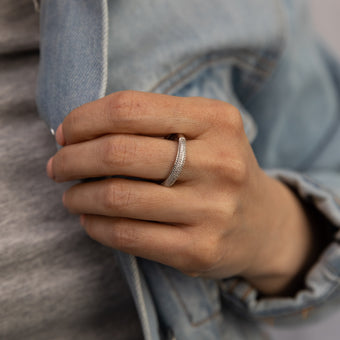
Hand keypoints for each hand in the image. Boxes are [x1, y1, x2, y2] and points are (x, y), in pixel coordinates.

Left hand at [47, 91, 317, 294]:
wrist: (262, 223)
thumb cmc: (220, 170)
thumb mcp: (203, 131)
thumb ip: (151, 123)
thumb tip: (79, 131)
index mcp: (218, 120)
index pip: (130, 109)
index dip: (84, 119)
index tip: (65, 133)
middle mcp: (220, 163)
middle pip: (119, 153)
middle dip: (72, 159)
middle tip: (57, 166)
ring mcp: (212, 210)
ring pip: (118, 198)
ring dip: (78, 196)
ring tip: (71, 195)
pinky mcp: (200, 251)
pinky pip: (128, 236)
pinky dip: (95, 227)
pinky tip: (90, 220)